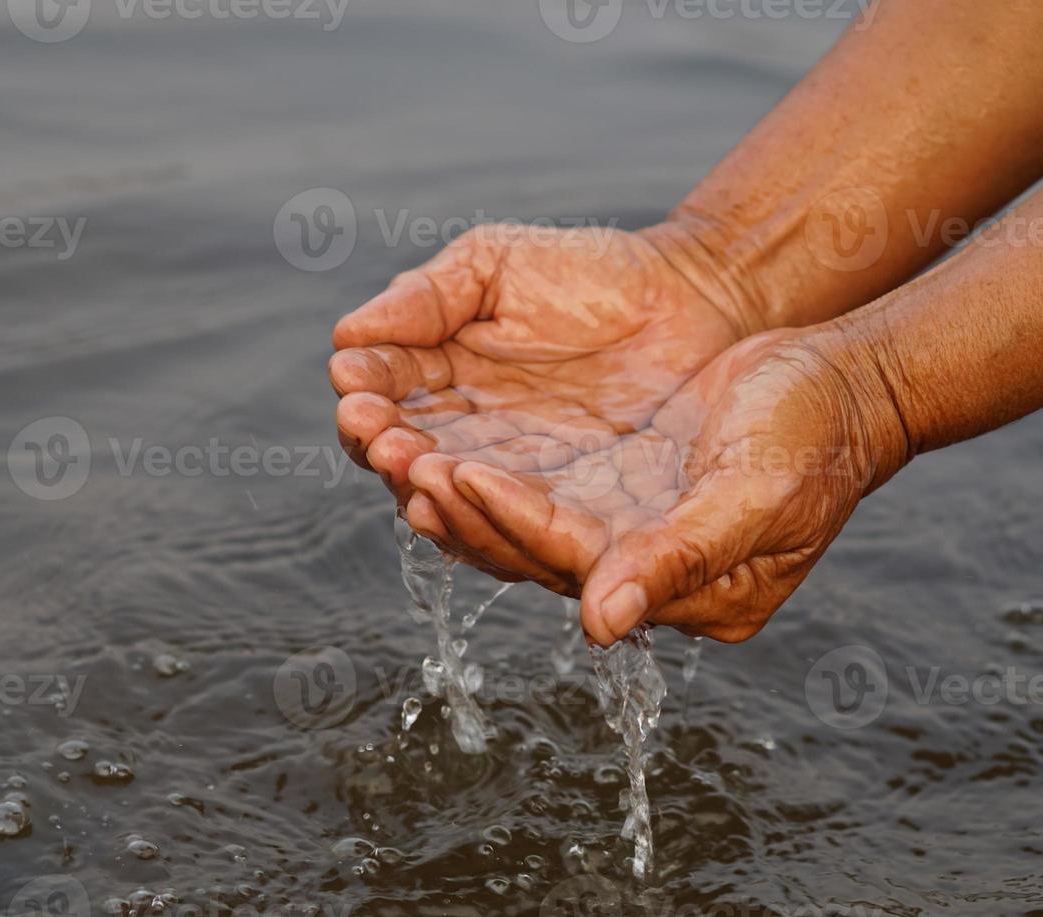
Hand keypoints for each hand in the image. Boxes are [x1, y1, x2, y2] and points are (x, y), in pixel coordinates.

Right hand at [329, 221, 757, 589]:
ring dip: (427, 488)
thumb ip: (425, 297)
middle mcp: (465, 436)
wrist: (696, 299)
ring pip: (453, 498)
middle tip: (381, 437)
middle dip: (387, 449)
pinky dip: (487, 518)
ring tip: (415, 466)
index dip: (364, 399)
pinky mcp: (566, 511)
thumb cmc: (592, 273)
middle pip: (407, 458)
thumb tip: (346, 335)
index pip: (382, 398)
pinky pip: (518, 525)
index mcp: (438, 377)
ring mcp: (513, 477)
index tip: (355, 391)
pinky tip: (466, 499)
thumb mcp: (495, 264)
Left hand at [429, 328, 908, 642]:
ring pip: (516, 526)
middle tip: (393, 455)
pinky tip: (431, 446)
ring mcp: (624, 538)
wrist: (838, 383)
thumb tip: (602, 625)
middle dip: (458, 508)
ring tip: (389, 446)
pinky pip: (528, 495)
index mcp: (688, 590)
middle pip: (529, 553)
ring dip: (452, 491)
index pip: (576, 561)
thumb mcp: (759, 493)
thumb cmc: (815, 434)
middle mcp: (643, 576)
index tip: (454, 472)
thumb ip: (682, 558)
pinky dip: (478, 473)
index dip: (513, 520)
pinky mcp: (609, 499)